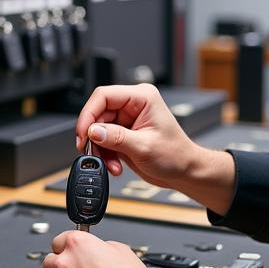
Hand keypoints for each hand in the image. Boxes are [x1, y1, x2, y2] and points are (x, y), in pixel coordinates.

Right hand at [75, 83, 196, 183]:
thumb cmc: (176, 155)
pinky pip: (103, 139)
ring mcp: (127, 119)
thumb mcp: (143, 147)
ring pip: (98, 129)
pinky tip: (114, 164)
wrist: (184, 171)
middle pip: (98, 113)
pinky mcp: (123, 132)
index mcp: (142, 97)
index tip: (84, 133)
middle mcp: (133, 104)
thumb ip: (115, 138)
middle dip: (94, 136)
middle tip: (92, 152)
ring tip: (111, 163)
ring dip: (100, 149)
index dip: (89, 114)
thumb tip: (92, 131)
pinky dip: (105, 154)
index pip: (104, 96)